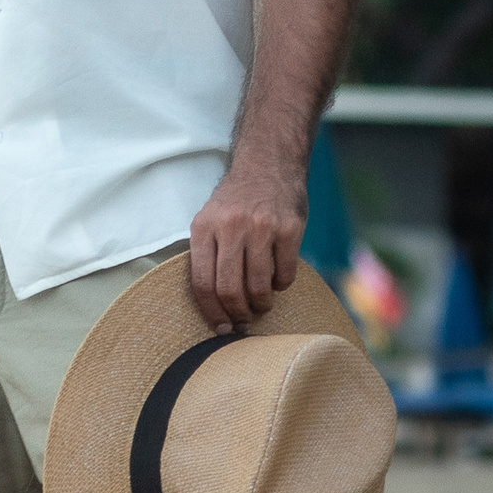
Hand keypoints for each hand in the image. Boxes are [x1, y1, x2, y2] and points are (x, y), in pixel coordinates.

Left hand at [189, 151, 307, 331]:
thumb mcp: (209, 219)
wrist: (269, 165)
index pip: (202, 283)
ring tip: (261, 305)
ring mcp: (261, 228)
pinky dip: (281, 286)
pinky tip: (277, 282)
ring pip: (258, 285)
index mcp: (204, 227)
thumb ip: (207, 254)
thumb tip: (211, 304)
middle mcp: (231, 227)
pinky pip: (284, 274)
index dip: (211, 312)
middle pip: (229, 289)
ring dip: (260, 304)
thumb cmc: (236, 201)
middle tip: (243, 321)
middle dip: (237, 314)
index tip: (220, 327)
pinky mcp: (289, 229)